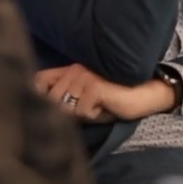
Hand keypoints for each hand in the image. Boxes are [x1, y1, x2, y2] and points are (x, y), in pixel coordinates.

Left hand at [34, 64, 176, 121]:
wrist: (145, 94)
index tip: (46, 106)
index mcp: (70, 69)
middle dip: (67, 111)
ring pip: (66, 108)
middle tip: (89, 106)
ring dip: (83, 114)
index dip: (37, 94)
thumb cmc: (114, 99)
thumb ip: (65, 98)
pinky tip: (107, 105)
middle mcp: (74, 69)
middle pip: (52, 99)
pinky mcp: (94, 86)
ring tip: (99, 105)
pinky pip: (82, 112)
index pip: (39, 80)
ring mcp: (84, 76)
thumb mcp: (85, 97)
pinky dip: (94, 115)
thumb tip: (40, 109)